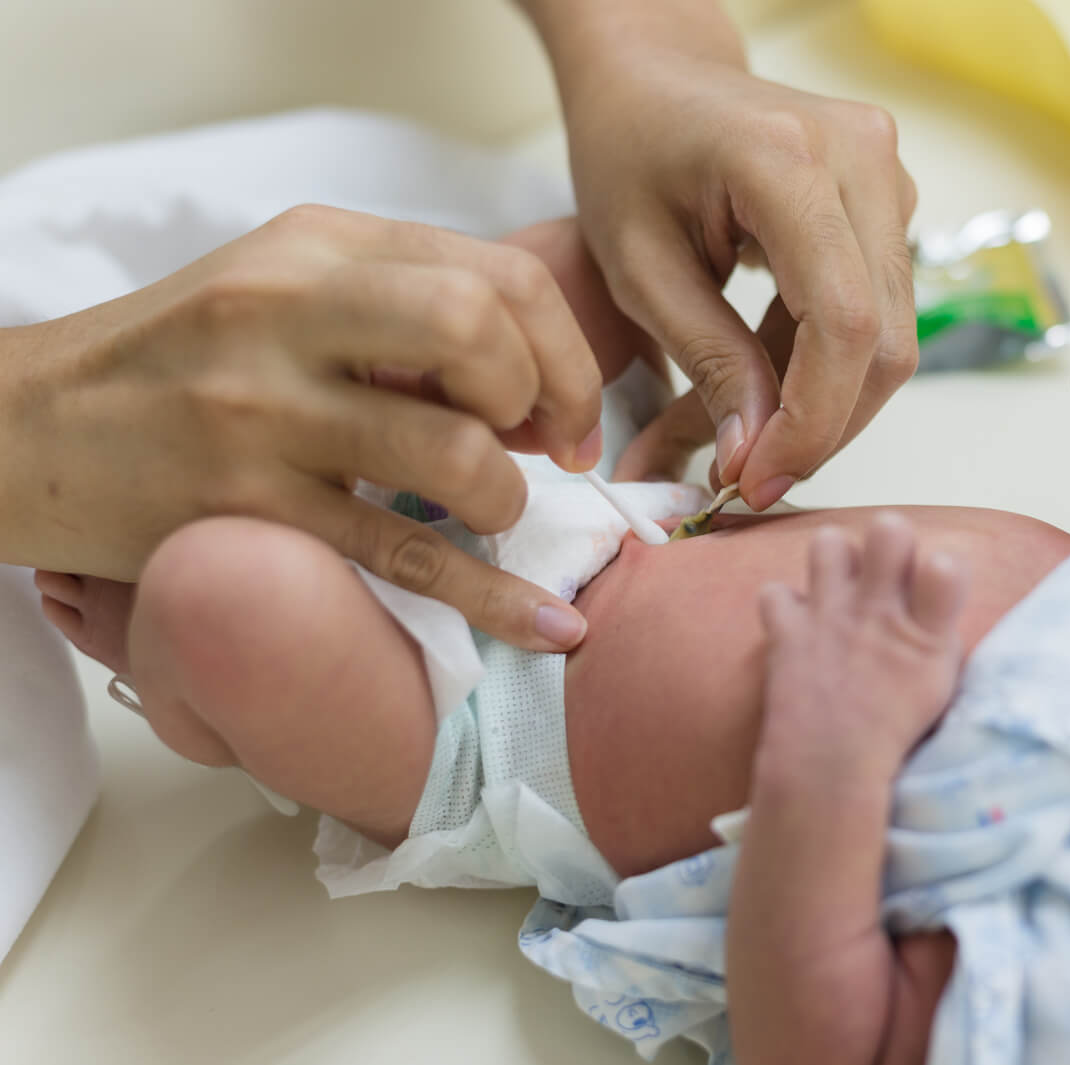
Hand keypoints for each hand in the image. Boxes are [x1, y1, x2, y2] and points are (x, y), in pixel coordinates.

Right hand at [2, 206, 606, 650]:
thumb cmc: (180, 359)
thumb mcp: (282, 288)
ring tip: (492, 514)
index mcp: (315, 249)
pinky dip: (493, 597)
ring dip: (505, 499)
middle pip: (477, 332)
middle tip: (543, 451)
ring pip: (450, 452)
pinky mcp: (244, 511)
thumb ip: (399, 304)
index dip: (561, 352)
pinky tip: (545, 622)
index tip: (564, 414)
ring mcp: (262, 416)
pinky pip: (400, 558)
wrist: (29, 426)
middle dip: (542, 397)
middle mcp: (288, 315)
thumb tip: (534, 373)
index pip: (495, 276)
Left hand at [561, 49, 918, 505]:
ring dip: (822, 404)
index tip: (756, 478)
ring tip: (743, 435)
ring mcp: (889, 174)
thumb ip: (706, 360)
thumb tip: (753, 455)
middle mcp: (862, 157)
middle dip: (819, 427)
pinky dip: (825, 366)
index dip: (811, 420)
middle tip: (747, 476)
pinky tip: (765, 385)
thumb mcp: (639, 267)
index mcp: (787, 158)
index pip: (841, 320)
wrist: (657, 76)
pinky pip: (878, 310)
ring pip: (890, 335)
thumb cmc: (629, 151)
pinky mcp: (892, 199)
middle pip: (882, 339)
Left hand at [756, 514, 967, 778]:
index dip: (942, 566)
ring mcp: (829, 617)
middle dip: (888, 539)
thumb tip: (932, 604)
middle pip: (889, 530)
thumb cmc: (894, 739)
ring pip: (829, 541)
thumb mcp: (939, 688)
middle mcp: (879, 614)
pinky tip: (796, 627)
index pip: (946, 568)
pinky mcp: (787, 631)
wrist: (828, 772)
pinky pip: (775, 591)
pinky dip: (783, 608)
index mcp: (926, 636)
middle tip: (883, 572)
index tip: (935, 584)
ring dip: (835, 561)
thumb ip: (937, 637)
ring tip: (838, 590)